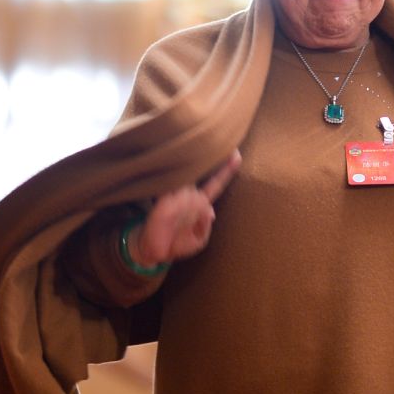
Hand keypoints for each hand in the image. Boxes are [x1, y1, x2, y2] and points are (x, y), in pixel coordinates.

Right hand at [129, 149, 242, 265]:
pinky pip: (170, 187)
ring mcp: (176, 197)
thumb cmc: (179, 245)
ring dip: (190, 168)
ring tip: (195, 148)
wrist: (156, 254)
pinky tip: (177, 164)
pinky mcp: (164, 203)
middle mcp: (189, 196)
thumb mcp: (199, 238)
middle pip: (199, 173)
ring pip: (187, 178)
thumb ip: (205, 224)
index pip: (215, 184)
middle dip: (206, 159)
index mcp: (201, 203)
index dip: (226, 171)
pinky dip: (173, 179)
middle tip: (215, 140)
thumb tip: (210, 212)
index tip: (237, 155)